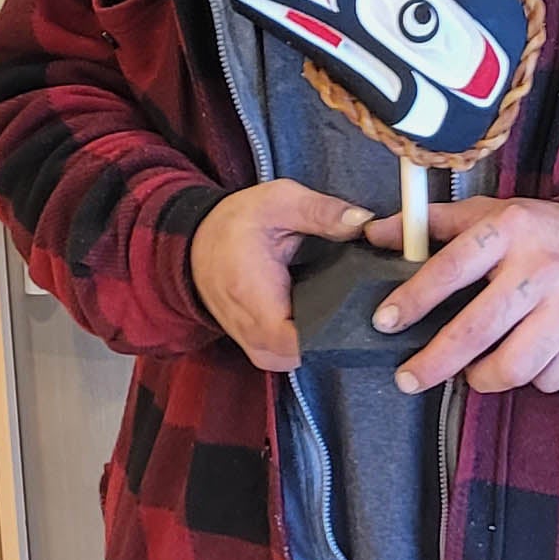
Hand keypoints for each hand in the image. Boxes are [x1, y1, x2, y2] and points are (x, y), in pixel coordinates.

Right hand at [191, 181, 373, 371]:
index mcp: (257, 302)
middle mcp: (254, 336)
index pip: (305, 340)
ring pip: (304, 357)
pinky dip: (311, 338)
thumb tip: (362, 221)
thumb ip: (322, 212)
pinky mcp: (260, 348)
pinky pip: (293, 355)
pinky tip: (327, 311)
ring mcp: (256, 347)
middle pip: (311, 352)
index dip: (339, 325)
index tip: (361, 303)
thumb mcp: (279, 202)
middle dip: (340, 328)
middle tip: (364, 298)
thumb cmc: (234, 224)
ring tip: (345, 301)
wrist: (195, 244)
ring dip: (327, 335)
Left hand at [365, 197, 558, 394]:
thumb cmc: (544, 236)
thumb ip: (434, 224)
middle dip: (435, 361)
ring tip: (472, 371)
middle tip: (408, 378)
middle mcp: (542, 269)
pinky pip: (546, 380)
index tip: (386, 322)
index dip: (415, 297)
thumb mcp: (495, 215)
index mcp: (512, 230)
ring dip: (482, 377)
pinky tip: (526, 360)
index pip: (453, 267)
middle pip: (478, 329)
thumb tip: (374, 231)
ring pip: (512, 366)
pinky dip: (530, 379)